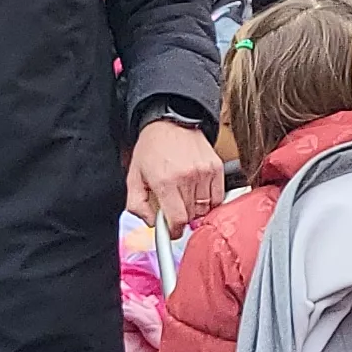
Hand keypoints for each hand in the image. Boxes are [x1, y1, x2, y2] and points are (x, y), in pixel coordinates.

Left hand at [126, 116, 225, 233]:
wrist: (170, 121)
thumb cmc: (151, 148)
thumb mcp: (133, 176)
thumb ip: (137, 205)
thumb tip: (150, 223)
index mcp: (165, 182)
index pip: (178, 220)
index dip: (174, 230)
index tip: (172, 230)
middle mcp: (187, 177)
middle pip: (192, 216)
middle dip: (183, 217)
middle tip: (175, 208)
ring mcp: (204, 172)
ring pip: (206, 208)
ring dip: (196, 209)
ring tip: (186, 198)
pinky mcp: (216, 167)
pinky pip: (218, 197)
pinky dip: (210, 201)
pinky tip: (199, 193)